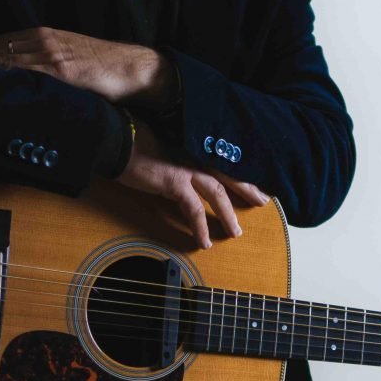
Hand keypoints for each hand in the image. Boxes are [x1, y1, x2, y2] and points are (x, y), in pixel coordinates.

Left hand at [0, 26, 173, 106]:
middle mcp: (44, 41)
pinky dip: (8, 81)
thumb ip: (42, 59)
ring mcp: (52, 55)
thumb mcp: (67, 53)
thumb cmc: (100, 64)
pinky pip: (28, 75)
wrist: (132, 66)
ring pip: (7, 61)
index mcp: (42, 35)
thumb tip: (15, 73)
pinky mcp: (63, 72)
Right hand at [115, 124, 270, 248]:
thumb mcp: (163, 140)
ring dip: (228, 215)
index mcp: (194, 144)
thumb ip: (178, 150)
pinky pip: (194, 210)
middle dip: (248, 189)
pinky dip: (200, 227)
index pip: (224, 158)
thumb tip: (182, 160)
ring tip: (236, 232)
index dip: (240, 169)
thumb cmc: (134, 138)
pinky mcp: (175, 183)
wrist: (116, 138)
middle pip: (230, 174)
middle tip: (263, 201)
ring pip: (218, 194)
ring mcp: (187, 168)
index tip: (254, 177)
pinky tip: (204, 242)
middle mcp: (195, 154)